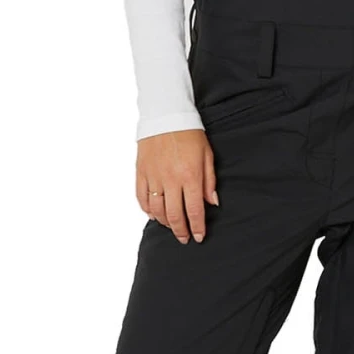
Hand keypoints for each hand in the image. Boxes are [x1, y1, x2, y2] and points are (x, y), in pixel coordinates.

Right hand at [136, 128, 217, 243]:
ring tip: (171, 226)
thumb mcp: (207, 155)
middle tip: (184, 238)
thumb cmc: (190, 134)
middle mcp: (171, 180)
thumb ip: (209, 181)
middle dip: (181, 231)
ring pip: (157, 210)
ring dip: (164, 222)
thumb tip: (212, 203)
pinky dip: (147, 210)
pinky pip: (141, 198)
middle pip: (174, 215)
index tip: (198, 237)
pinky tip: (154, 215)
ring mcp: (154, 177)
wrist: (166, 114)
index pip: (195, 211)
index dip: (197, 227)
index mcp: (190, 176)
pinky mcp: (141, 172)